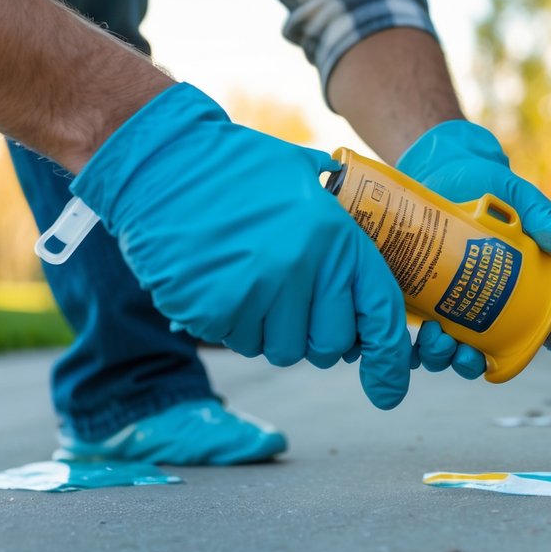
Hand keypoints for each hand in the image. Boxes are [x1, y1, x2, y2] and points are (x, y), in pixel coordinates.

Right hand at [71, 83, 412, 408]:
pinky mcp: (213, 308)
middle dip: (314, 335)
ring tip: (248, 280)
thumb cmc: (236, 167)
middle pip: (329, 346)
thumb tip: (377, 252)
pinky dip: (229, 322)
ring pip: (282, 350)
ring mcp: (258, 291)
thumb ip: (340, 219)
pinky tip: (217, 281)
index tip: (388, 389)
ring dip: (269, 329)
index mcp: (337, 237)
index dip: (389, 360)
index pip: (381, 316)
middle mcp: (304, 268)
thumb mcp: (304, 178)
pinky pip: (236, 340)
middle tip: (290, 300)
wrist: (161, 162)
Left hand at [397, 119, 550, 378]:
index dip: (500, 359)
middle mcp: (471, 300)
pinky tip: (402, 328)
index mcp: (506, 293)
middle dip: (460, 361)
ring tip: (432, 335)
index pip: (508, 341)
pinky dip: (400, 336)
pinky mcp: (405, 286)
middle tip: (455, 348)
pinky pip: (400, 325)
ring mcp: (436, 295)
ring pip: (434, 345)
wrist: (438, 161)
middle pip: (467, 352)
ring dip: (433, 353)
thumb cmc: (488, 184)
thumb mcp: (526, 204)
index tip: (487, 358)